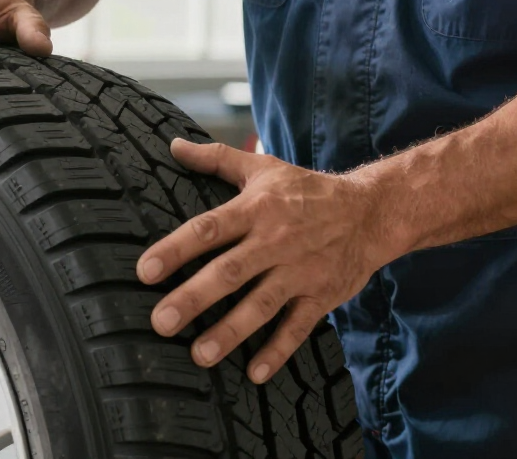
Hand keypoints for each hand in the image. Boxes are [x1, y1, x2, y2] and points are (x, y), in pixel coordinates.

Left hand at [138, 139, 398, 383]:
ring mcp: (299, 271)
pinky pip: (298, 326)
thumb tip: (173, 144)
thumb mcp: (264, 168)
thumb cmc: (307, 190)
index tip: (145, 270)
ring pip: (261, 304)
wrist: (371, 211)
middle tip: (161, 322)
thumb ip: (216, 158)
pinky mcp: (320, 295)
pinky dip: (278, 351)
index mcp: (256, 209)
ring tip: (200, 354)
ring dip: (230, 331)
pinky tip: (254, 373)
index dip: (176, 248)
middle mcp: (275, 241)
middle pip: (230, 271)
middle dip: (194, 297)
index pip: (209, 228)